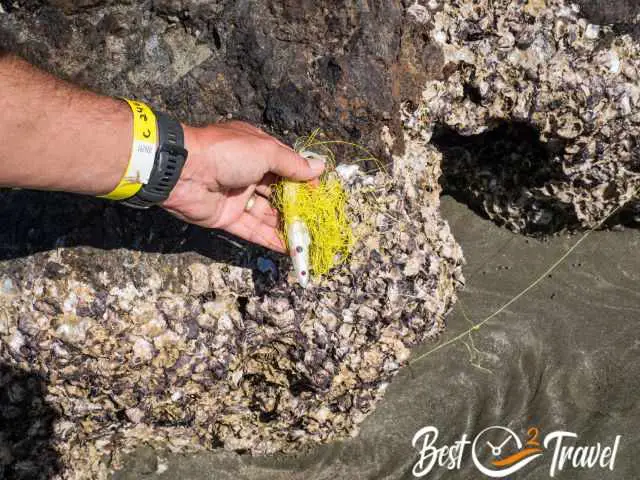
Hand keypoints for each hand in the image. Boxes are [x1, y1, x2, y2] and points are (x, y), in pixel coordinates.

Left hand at [162, 121, 324, 251]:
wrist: (183, 171)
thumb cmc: (227, 153)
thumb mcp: (265, 152)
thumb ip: (293, 164)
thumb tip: (319, 168)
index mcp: (257, 151)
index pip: (286, 167)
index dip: (303, 181)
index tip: (320, 195)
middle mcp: (249, 173)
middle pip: (279, 193)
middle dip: (297, 206)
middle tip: (317, 221)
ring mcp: (238, 196)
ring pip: (267, 214)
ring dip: (287, 226)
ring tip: (308, 238)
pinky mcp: (227, 218)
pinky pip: (252, 230)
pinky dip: (270, 239)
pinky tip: (290, 250)